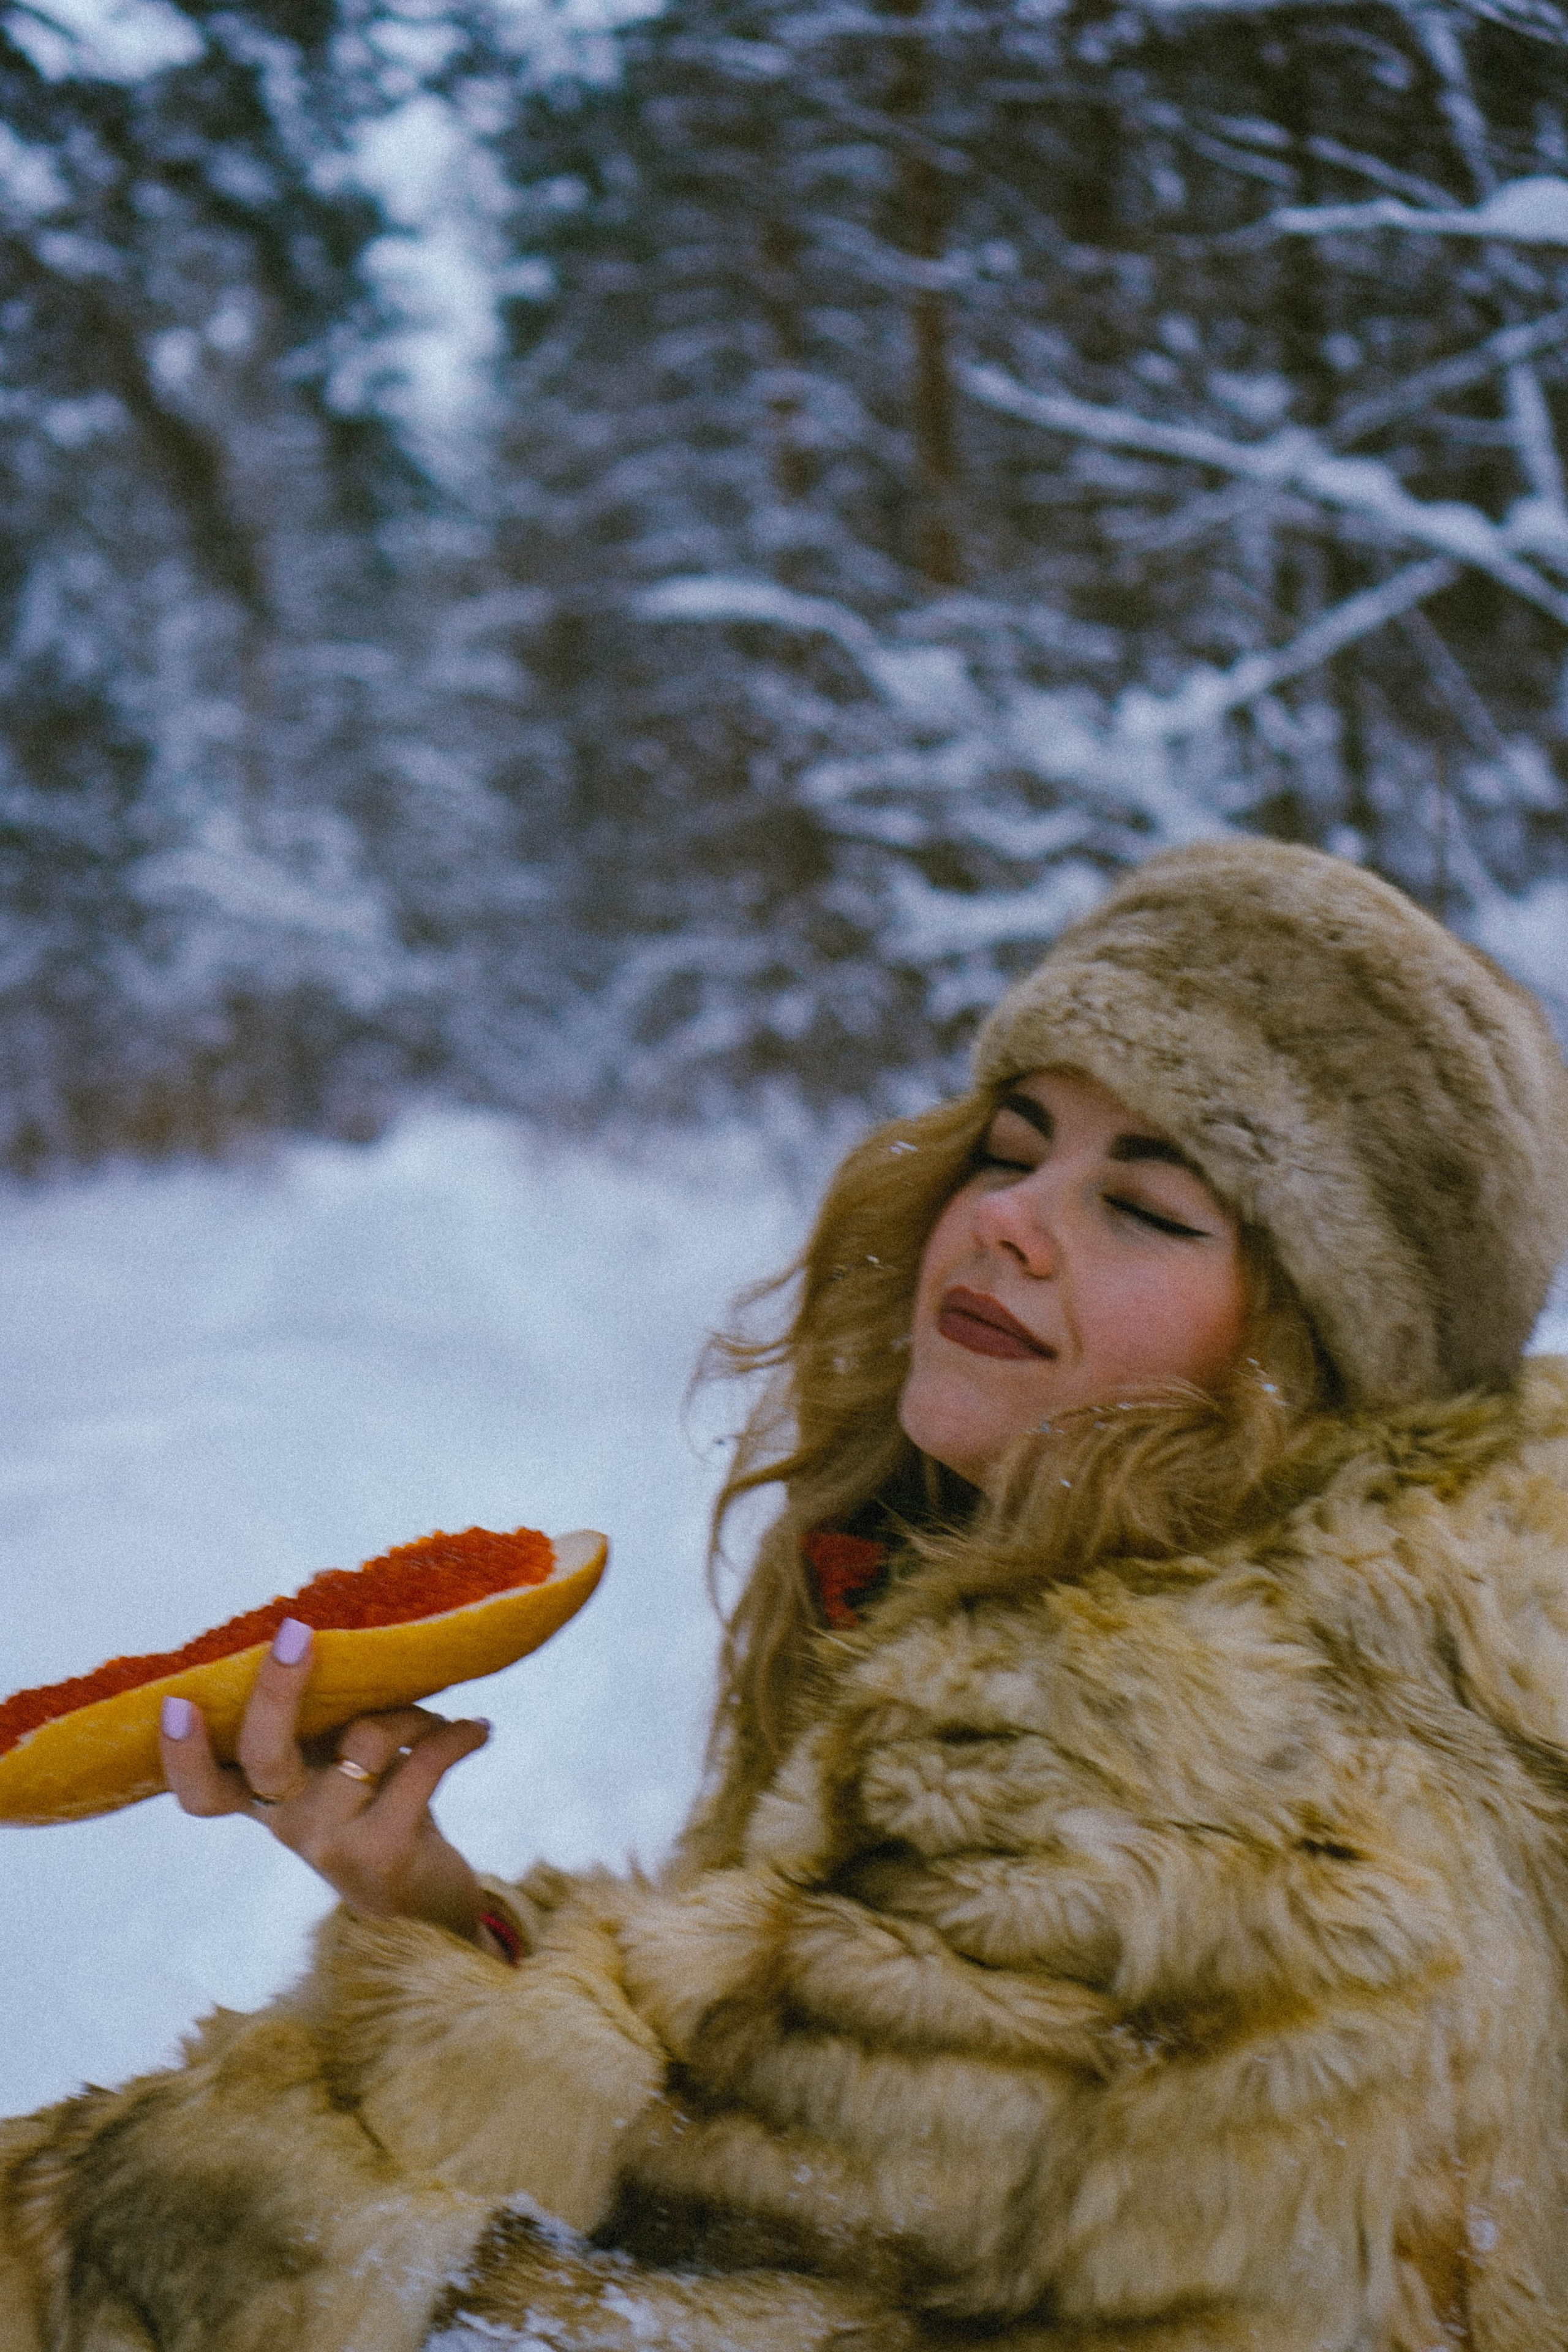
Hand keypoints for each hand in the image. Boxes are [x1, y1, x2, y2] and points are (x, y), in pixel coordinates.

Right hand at [158, 1616, 492, 1945]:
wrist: (427, 1911)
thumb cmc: (379, 1820)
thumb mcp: (338, 1782)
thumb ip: (322, 1733)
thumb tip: (331, 1638)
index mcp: (269, 1804)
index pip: (203, 1792)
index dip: (182, 1754)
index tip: (174, 1703)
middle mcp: (289, 1825)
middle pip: (265, 1754)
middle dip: (278, 1689)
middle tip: (297, 1633)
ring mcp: (333, 1842)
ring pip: (366, 1736)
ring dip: (415, 1712)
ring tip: (441, 1719)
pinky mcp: (387, 1851)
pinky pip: (422, 1763)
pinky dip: (458, 1735)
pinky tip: (479, 1730)